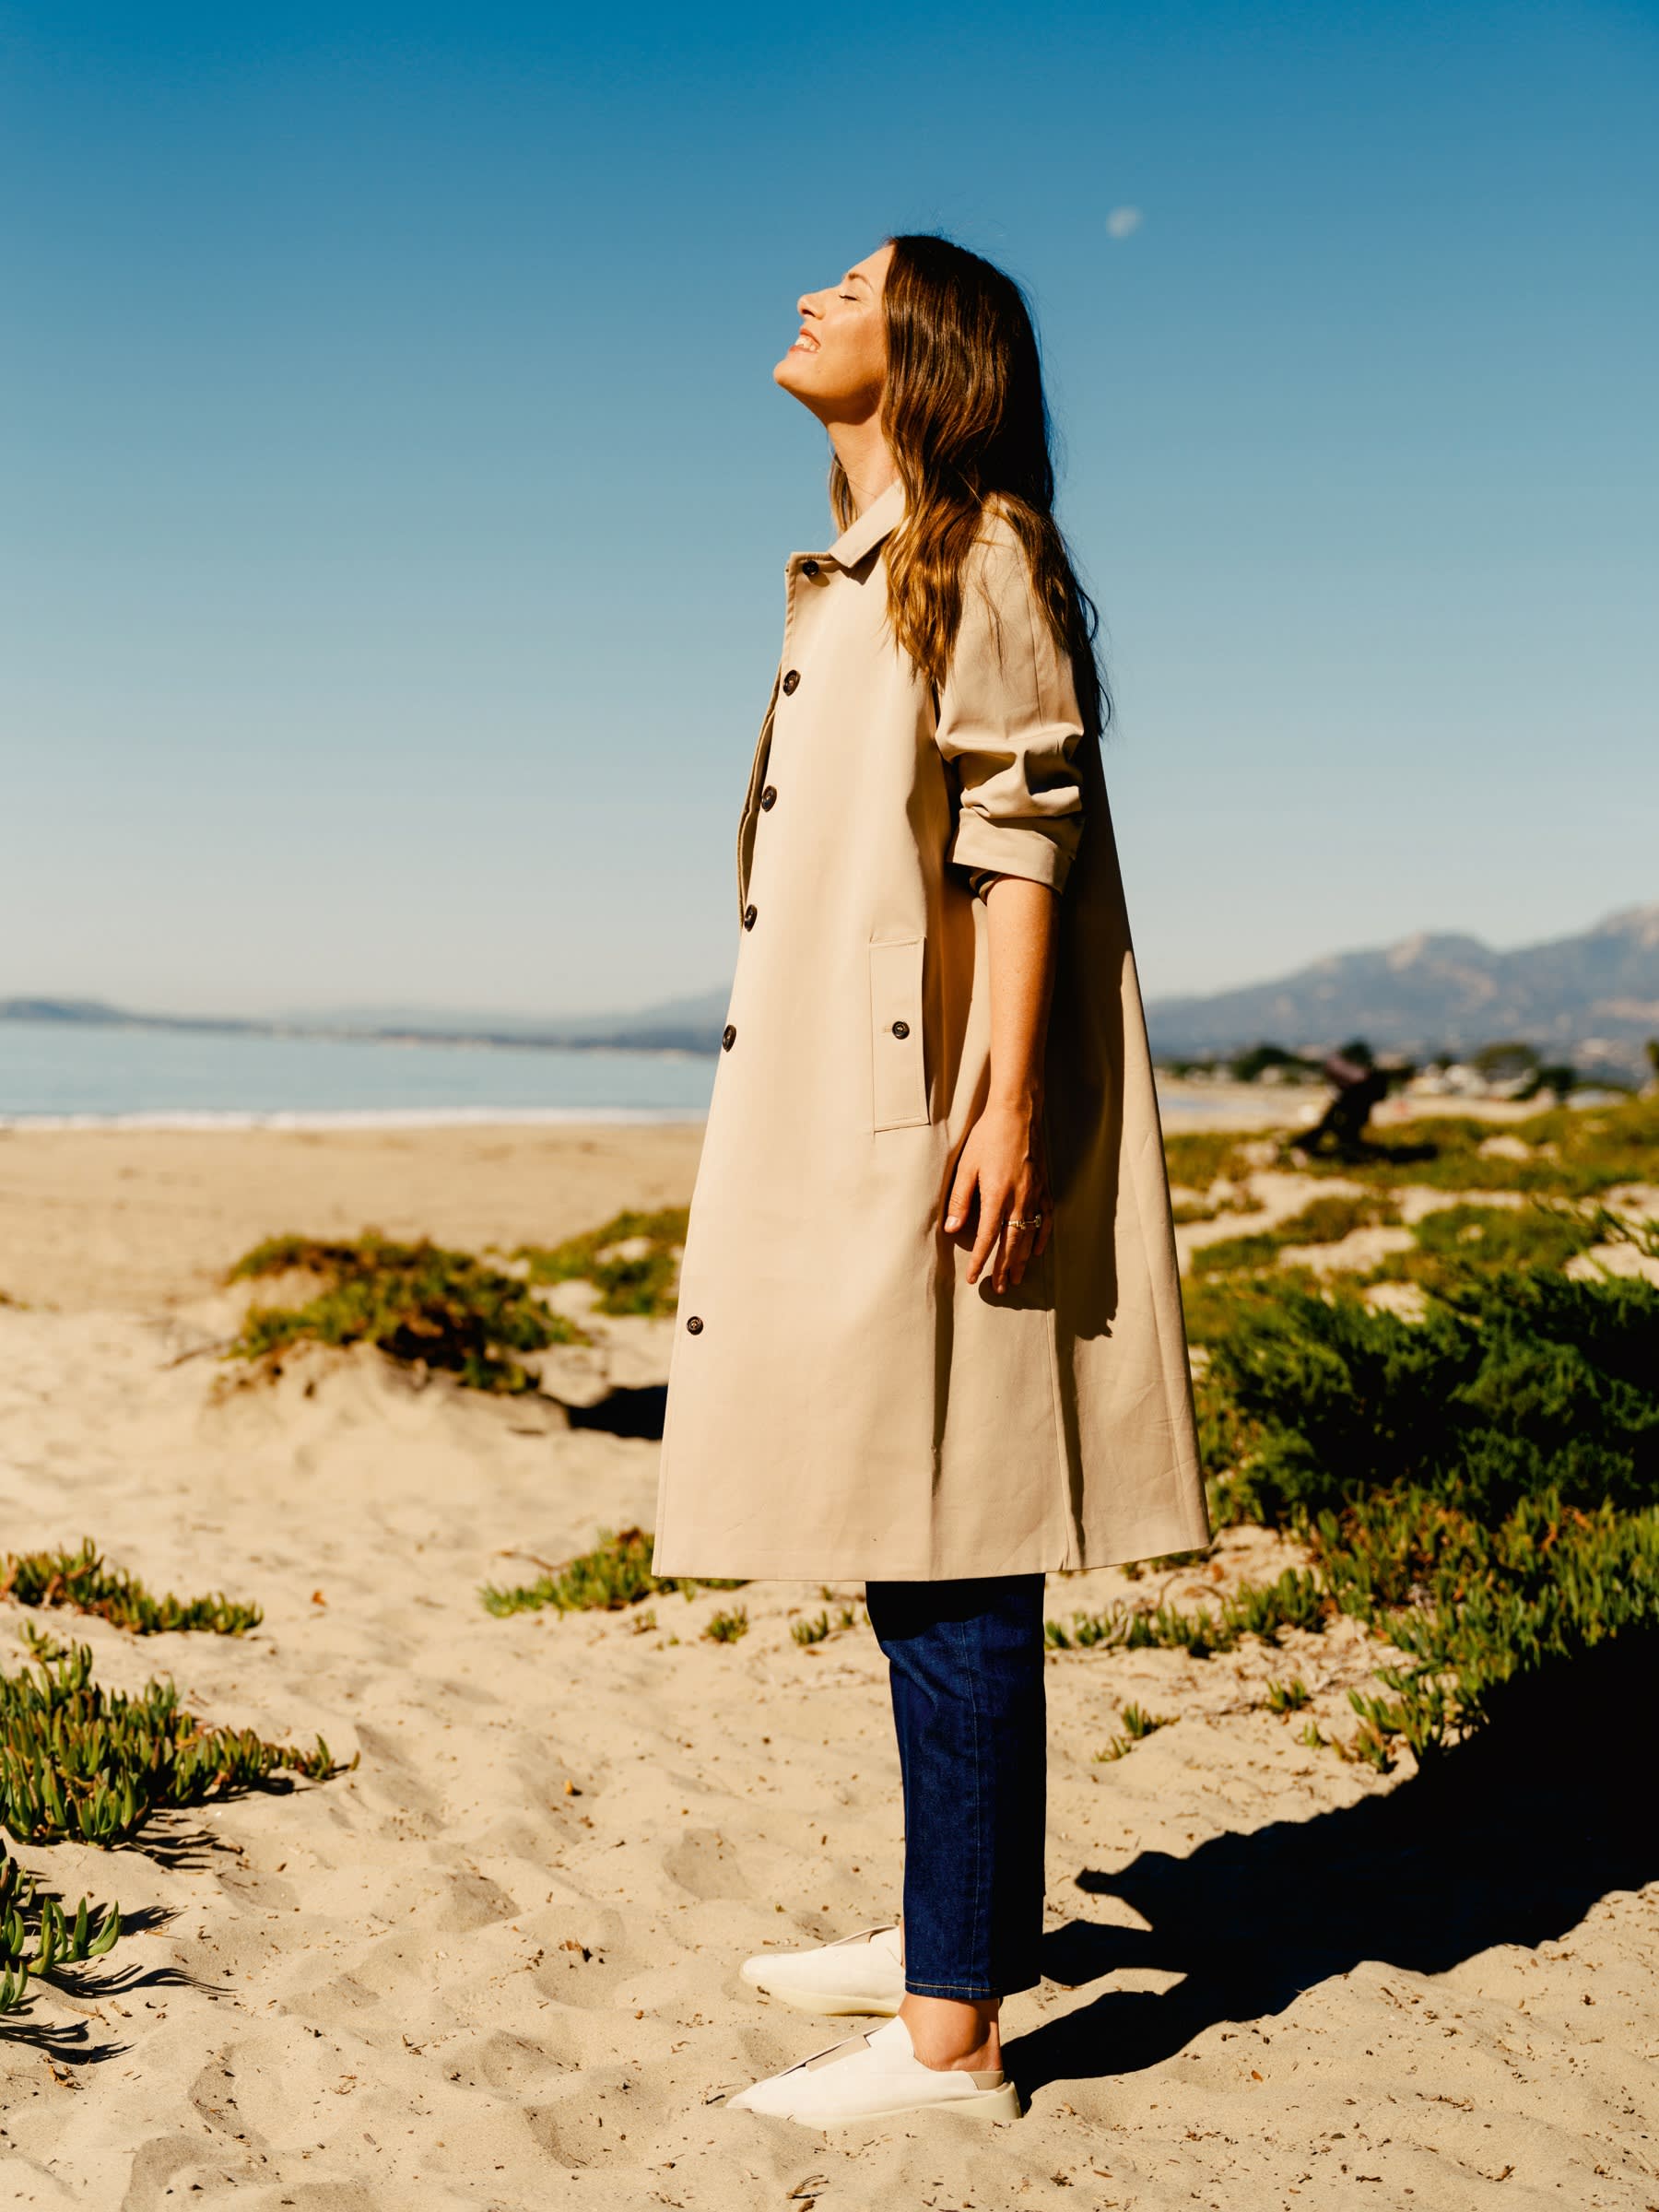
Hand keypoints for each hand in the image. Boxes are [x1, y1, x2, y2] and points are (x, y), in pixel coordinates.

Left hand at [942, 1097, 1053, 1292]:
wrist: (1016, 1114)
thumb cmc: (987, 1137)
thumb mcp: (966, 1167)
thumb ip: (960, 1200)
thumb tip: (953, 1230)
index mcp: (997, 1195)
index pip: (988, 1238)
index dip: (980, 1260)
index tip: (974, 1278)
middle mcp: (1019, 1199)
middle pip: (1012, 1244)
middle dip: (1005, 1268)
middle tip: (999, 1289)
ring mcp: (1035, 1194)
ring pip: (1030, 1236)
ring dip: (1023, 1260)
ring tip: (1017, 1279)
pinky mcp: (1043, 1187)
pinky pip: (1046, 1219)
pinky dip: (1042, 1237)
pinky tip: (1038, 1251)